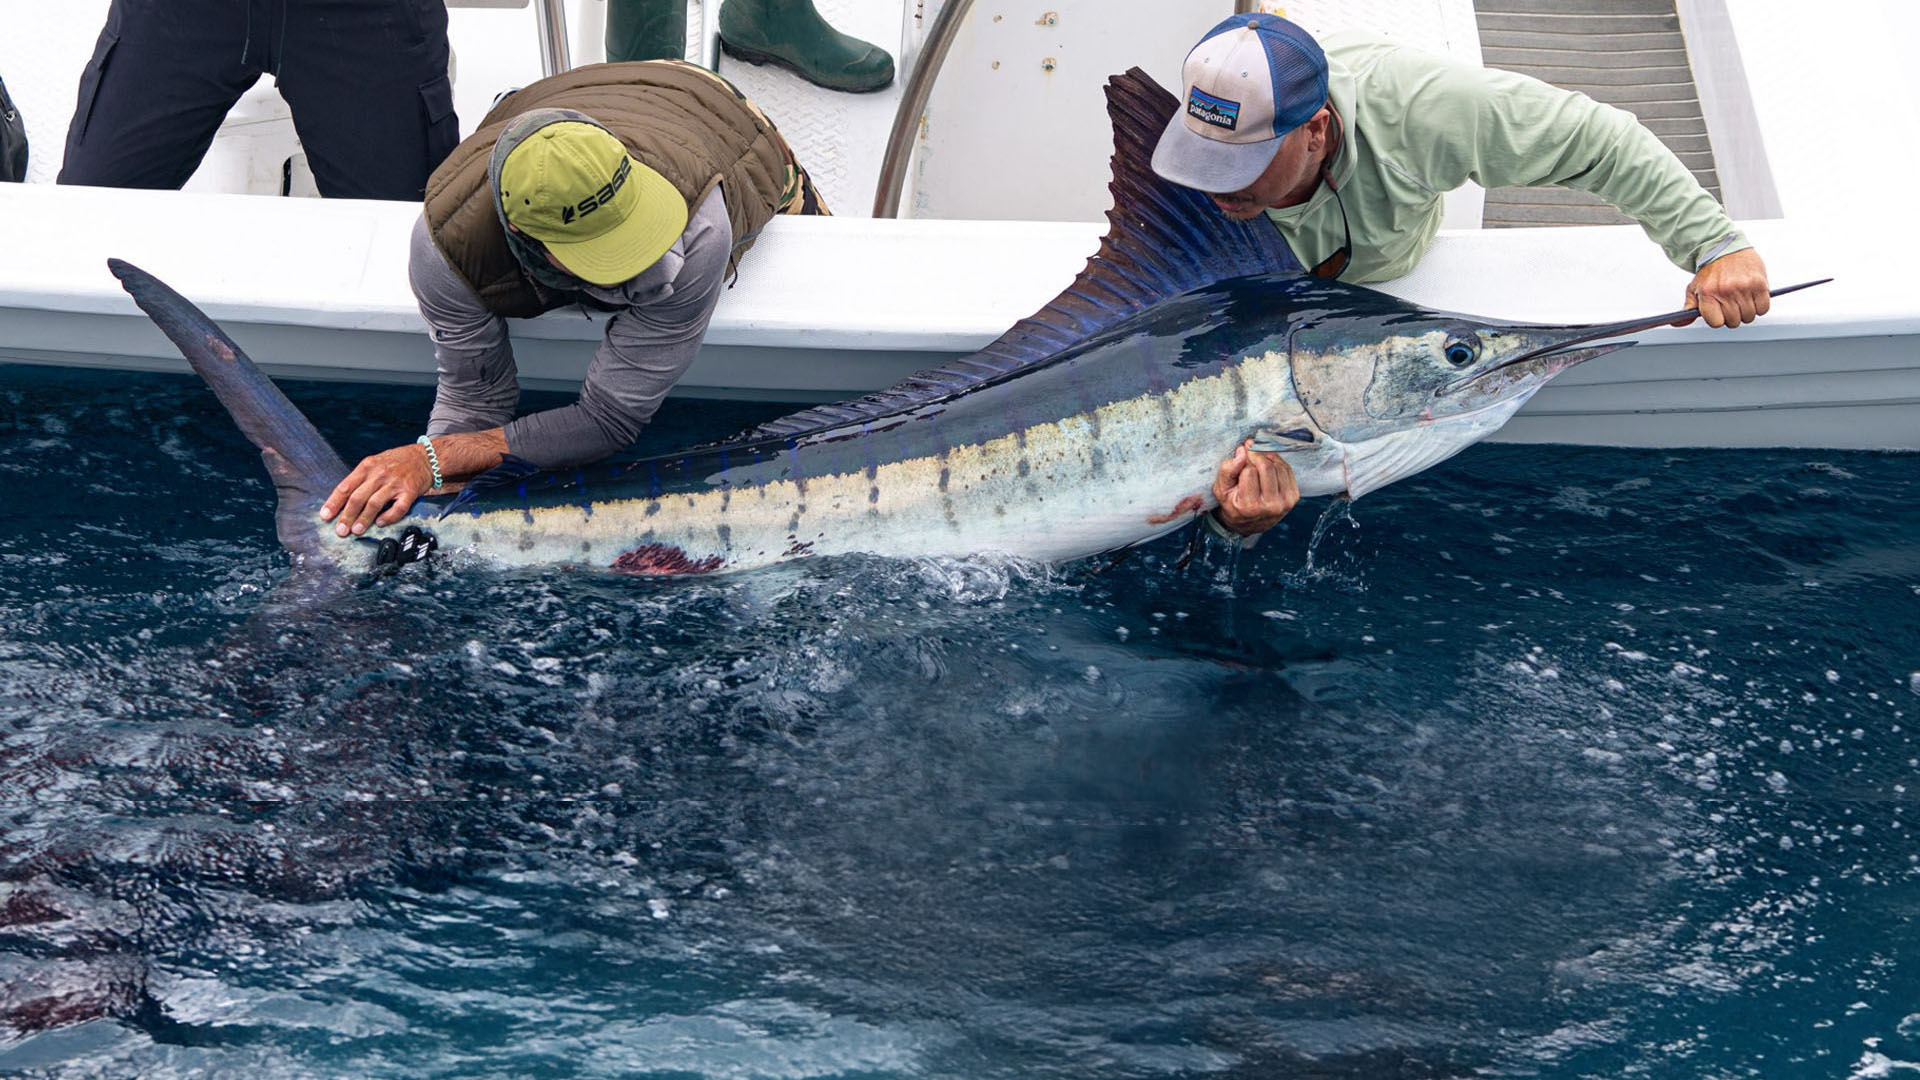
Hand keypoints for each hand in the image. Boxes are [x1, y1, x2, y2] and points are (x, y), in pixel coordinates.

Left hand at [320, 443, 435, 536]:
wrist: (425, 457)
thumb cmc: (397, 462)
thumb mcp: (375, 463)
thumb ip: (361, 479)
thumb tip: (343, 501)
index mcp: (367, 466)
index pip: (345, 487)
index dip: (334, 503)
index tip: (325, 516)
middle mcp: (379, 474)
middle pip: (358, 497)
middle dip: (347, 516)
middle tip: (340, 530)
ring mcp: (395, 483)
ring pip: (374, 503)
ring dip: (364, 519)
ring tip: (356, 531)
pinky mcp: (410, 491)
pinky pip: (398, 508)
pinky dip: (388, 517)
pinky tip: (380, 523)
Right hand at [1211, 440, 1299, 535]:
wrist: (1250, 522)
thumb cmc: (1234, 504)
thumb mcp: (1221, 489)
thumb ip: (1227, 470)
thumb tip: (1242, 452)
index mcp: (1249, 507)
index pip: (1249, 471)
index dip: (1243, 460)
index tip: (1240, 456)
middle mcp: (1270, 506)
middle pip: (1266, 466)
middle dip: (1256, 454)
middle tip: (1249, 451)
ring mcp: (1284, 502)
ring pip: (1278, 466)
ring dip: (1267, 458)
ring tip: (1257, 460)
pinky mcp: (1293, 497)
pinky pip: (1287, 470)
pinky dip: (1278, 463)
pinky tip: (1268, 466)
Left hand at [1678, 247, 1769, 328]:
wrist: (1726, 248)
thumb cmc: (1710, 271)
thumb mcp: (1695, 288)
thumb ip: (1688, 308)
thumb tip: (1677, 324)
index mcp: (1708, 293)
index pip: (1716, 323)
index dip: (1718, 320)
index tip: (1719, 313)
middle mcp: (1726, 291)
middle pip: (1733, 322)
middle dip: (1732, 317)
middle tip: (1731, 305)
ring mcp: (1744, 287)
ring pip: (1749, 316)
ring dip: (1746, 312)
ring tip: (1741, 300)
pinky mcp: (1759, 283)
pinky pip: (1763, 308)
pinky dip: (1760, 306)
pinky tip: (1752, 297)